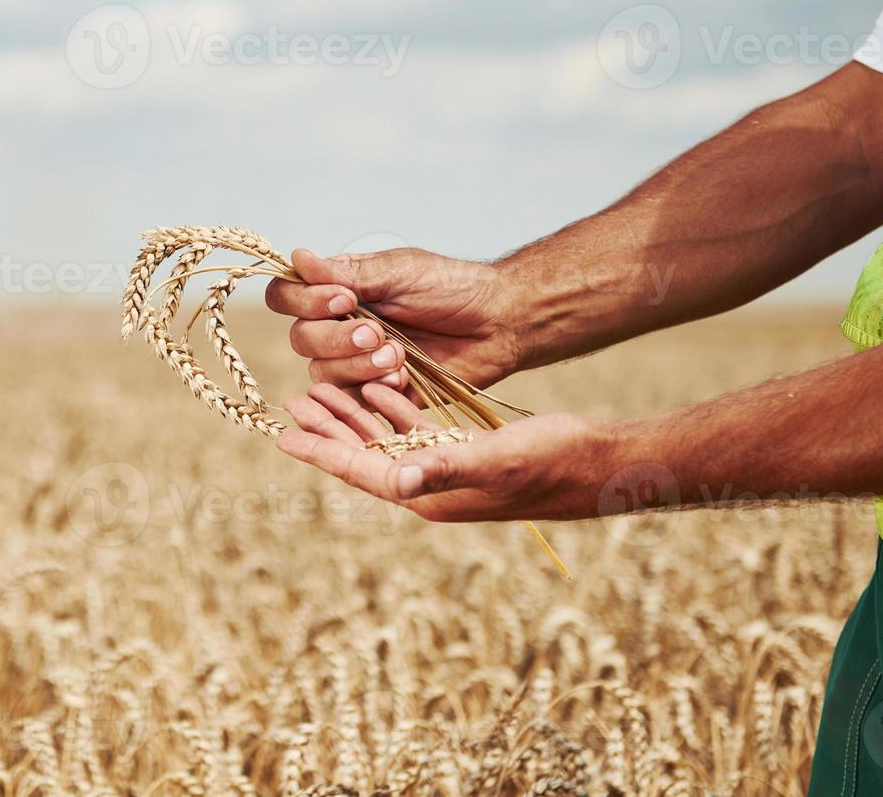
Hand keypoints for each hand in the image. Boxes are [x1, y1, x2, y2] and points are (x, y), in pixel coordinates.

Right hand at [264, 247, 523, 393]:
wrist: (497, 322)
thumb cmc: (451, 288)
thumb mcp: (398, 271)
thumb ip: (347, 273)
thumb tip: (298, 257)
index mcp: (337, 292)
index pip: (286, 296)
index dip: (303, 301)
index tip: (344, 299)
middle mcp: (337, 328)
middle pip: (300, 340)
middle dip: (336, 338)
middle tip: (377, 333)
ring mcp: (354, 364)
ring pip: (321, 374)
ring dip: (357, 365)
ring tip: (398, 356)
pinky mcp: (374, 395)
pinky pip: (350, 402)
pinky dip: (374, 389)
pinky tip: (403, 378)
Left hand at [276, 382, 617, 521]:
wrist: (601, 465)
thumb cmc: (553, 462)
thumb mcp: (496, 459)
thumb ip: (445, 467)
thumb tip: (396, 480)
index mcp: (428, 494)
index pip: (360, 471)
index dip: (321, 450)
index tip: (282, 434)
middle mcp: (430, 486)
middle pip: (363, 455)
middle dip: (327, 429)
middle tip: (291, 400)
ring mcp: (446, 470)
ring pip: (385, 440)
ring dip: (353, 415)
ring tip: (320, 390)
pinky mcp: (464, 452)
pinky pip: (415, 431)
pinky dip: (392, 408)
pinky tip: (377, 387)